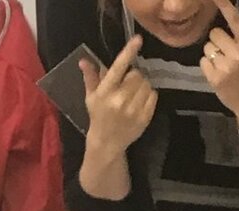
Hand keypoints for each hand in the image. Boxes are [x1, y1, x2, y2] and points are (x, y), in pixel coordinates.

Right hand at [82, 36, 157, 154]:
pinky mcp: (145, 117)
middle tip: (126, 84)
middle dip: (133, 76)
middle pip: (137, 74)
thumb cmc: (98, 116)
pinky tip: (138, 102)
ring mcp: (134, 109)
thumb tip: (84, 60)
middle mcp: (120, 100)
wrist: (107, 142)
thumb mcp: (91, 96)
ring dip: (141, 85)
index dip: (128, 52)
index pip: (118, 67)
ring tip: (132, 94)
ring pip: (146, 83)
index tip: (138, 39)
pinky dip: (148, 95)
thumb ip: (90, 77)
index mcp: (106, 92)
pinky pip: (153, 95)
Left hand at [201, 0, 238, 128]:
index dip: (224, 6)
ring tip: (223, 63)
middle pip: (215, 33)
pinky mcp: (214, 78)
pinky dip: (208, 66)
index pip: (234, 20)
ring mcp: (225, 66)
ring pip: (207, 47)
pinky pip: (203, 61)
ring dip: (212, 53)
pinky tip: (219, 72)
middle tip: (227, 51)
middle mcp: (237, 53)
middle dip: (218, 40)